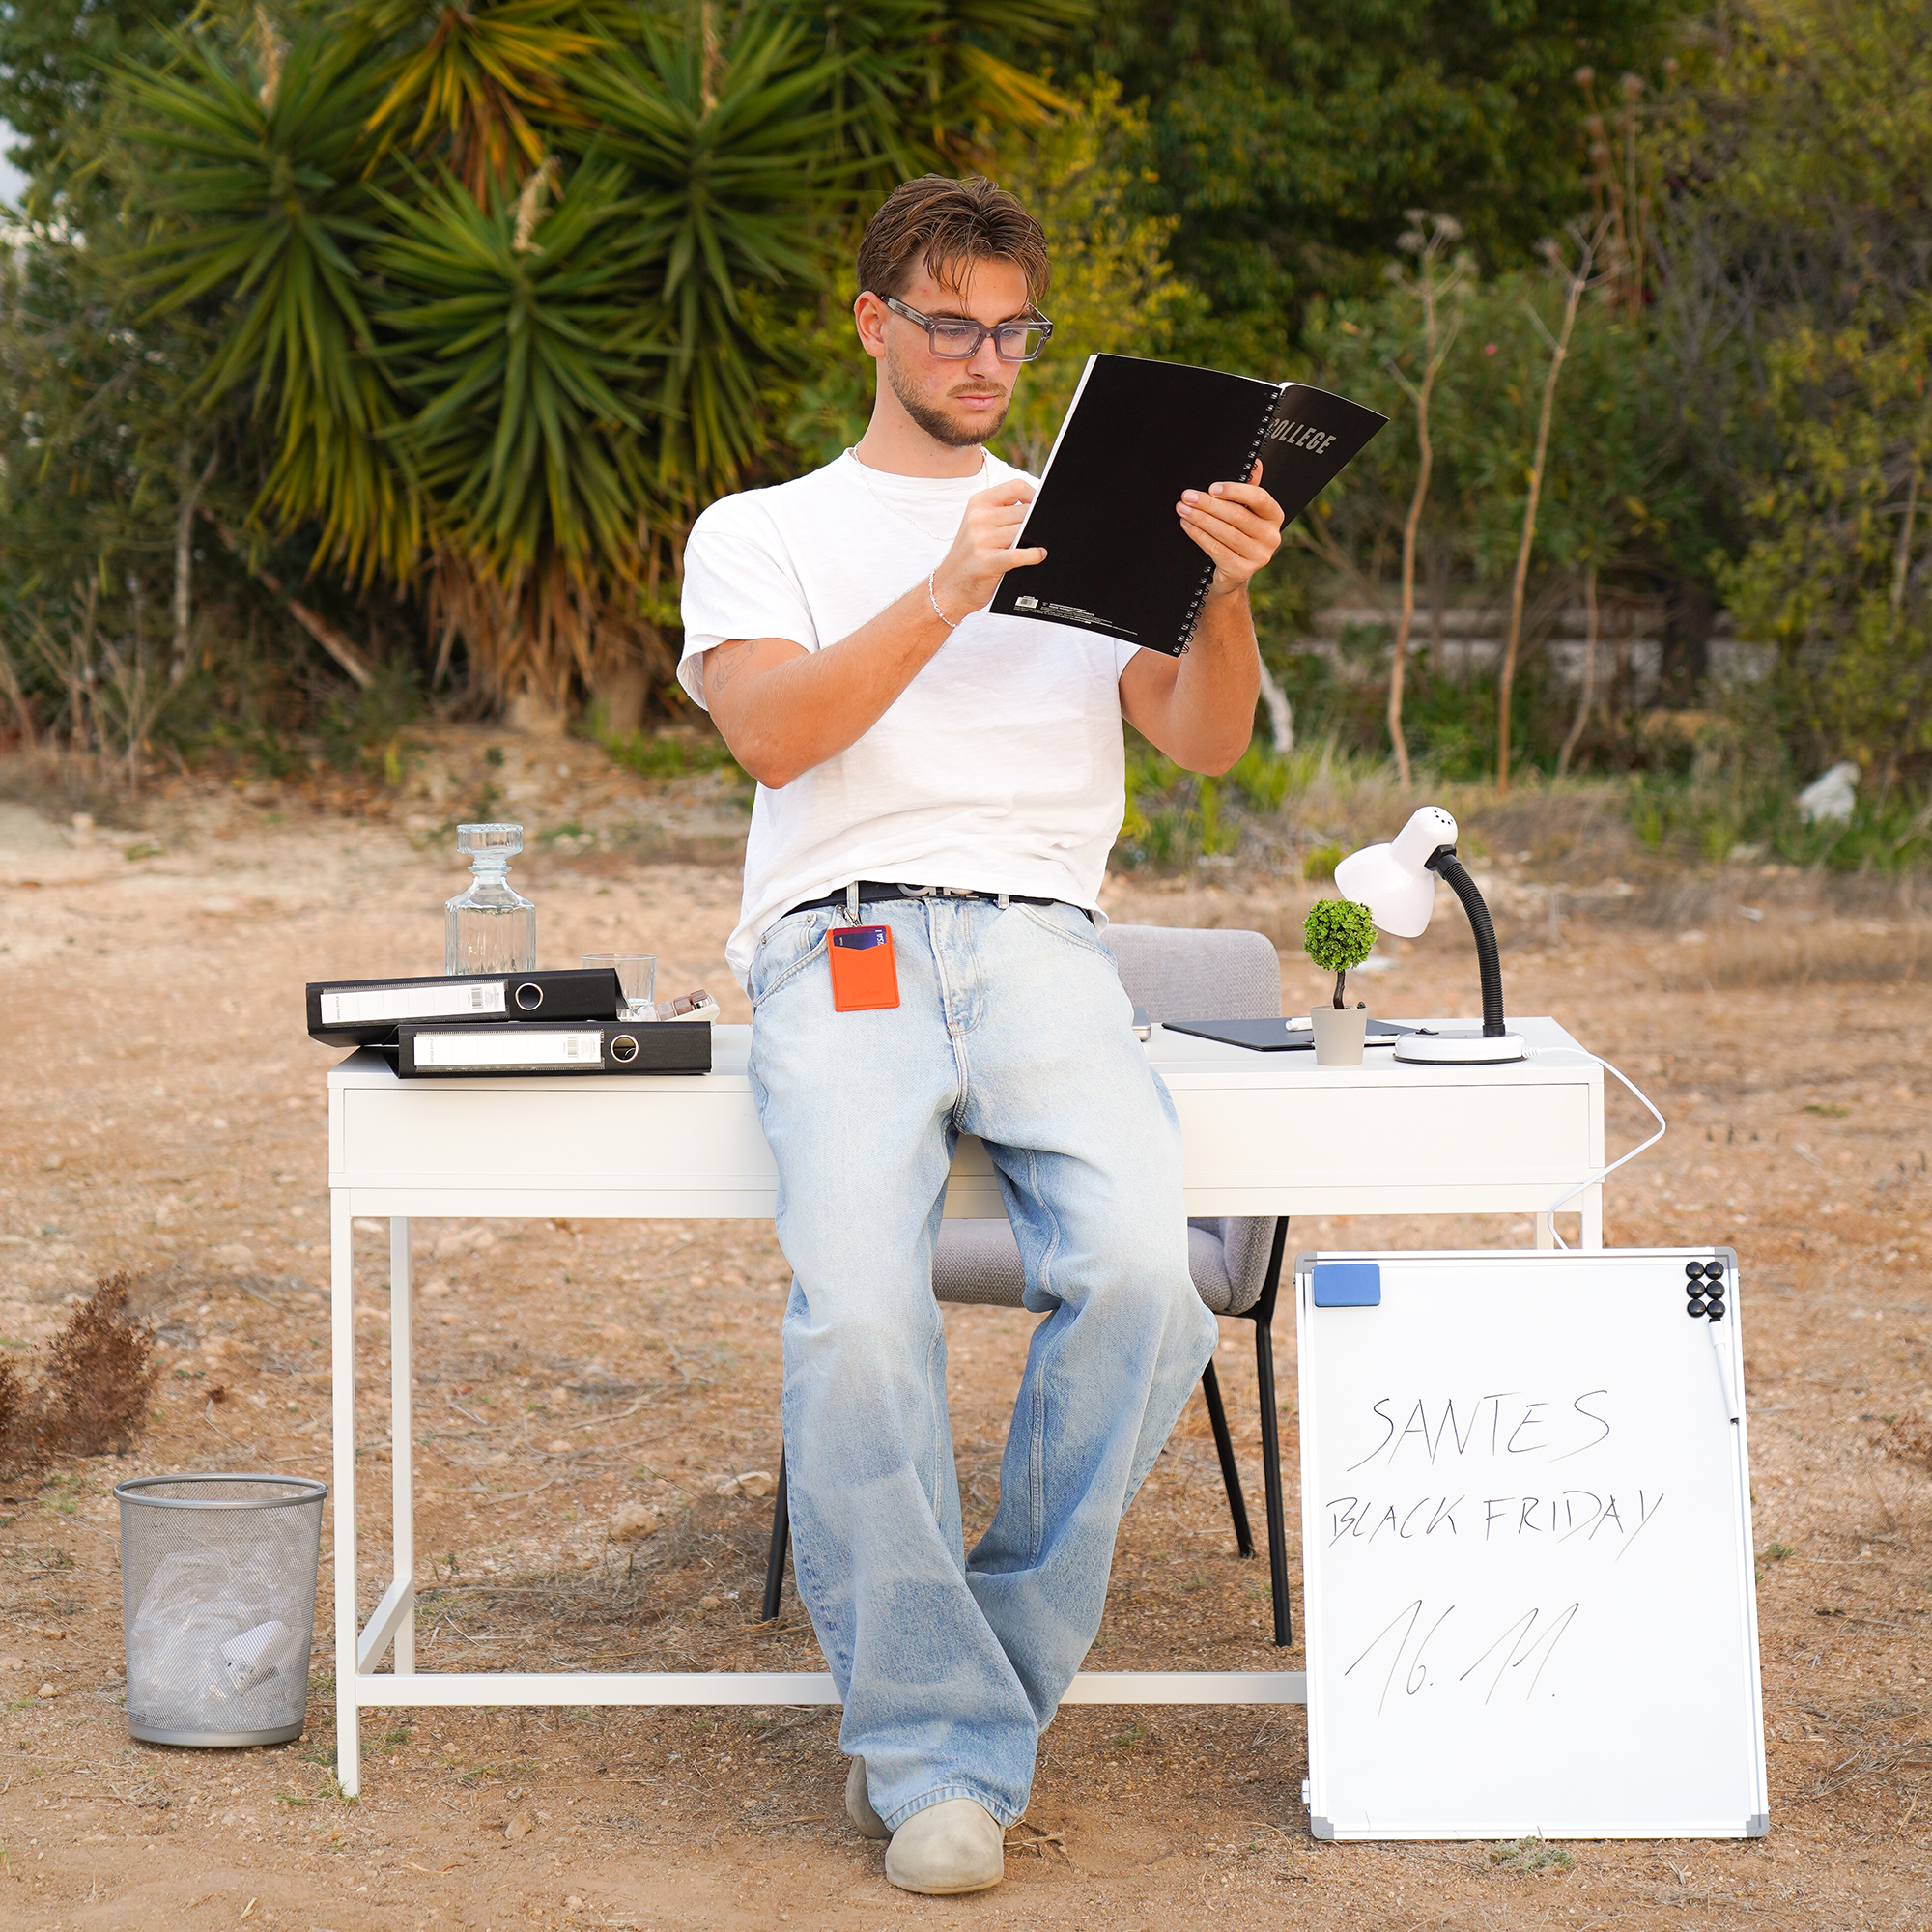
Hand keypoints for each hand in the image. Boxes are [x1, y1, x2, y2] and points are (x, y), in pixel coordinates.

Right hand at [930, 478, 1045, 620]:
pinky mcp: (987, 561)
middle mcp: (978, 518)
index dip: (1035, 496)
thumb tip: (1041, 509)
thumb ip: (1004, 513)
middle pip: (1024, 510)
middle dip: (1036, 522)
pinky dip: (1034, 555)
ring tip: (1039, 545)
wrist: (948, 586)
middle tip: (1043, 532)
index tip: (1042, 508)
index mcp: (979, 503)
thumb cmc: (971, 555)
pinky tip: (1039, 556)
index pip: (1017, 487)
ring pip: (1024, 531)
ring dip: (1035, 539)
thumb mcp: (979, 525)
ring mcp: (981, 539)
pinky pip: (1019, 554)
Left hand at [1179, 460, 1283, 595]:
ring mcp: (1259, 556)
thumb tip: (1254, 465)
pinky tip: (1188, 526)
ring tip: (1183, 510)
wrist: (1230, 573)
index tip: (1212, 488)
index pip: (1259, 498)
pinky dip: (1199, 536)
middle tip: (1188, 496)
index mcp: (1274, 516)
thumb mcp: (1245, 512)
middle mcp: (1271, 537)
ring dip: (1200, 519)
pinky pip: (1216, 549)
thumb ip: (1248, 489)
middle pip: (1237, 515)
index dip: (1235, 491)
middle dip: (1209, 504)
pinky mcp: (1242, 571)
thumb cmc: (1237, 536)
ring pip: (1225, 532)